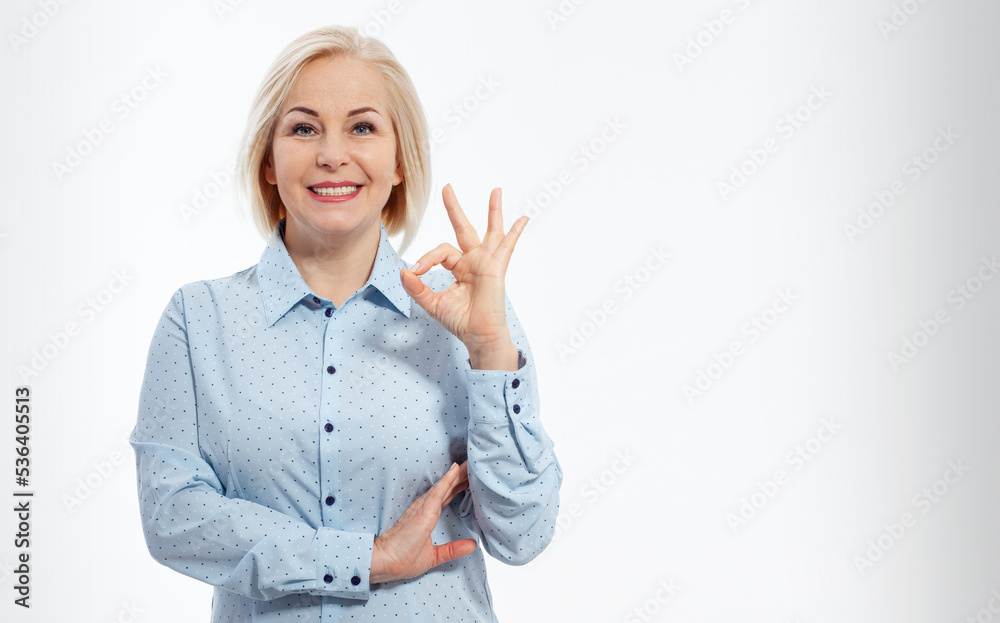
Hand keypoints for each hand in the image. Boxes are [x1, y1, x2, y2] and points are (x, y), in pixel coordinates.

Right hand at [370, 461, 476, 583]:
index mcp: (428, 517)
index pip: (446, 497)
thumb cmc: (402, 559)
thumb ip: (453, 549)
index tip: (470, 478)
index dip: (458, 487)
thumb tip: (472, 545)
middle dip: (462, 477)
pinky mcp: (423, 511)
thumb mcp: (435, 556)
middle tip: (474, 464)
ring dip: (458, 474)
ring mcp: (424, 508)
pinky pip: (437, 492)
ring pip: (445, 486)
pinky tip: (456, 470)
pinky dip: (447, 480)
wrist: (386, 563)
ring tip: (471, 462)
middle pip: (447, 488)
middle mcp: (425, 508)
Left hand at [399, 185, 526, 363]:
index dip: (425, 259)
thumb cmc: (461, 321)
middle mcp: (474, 261)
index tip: (414, 272)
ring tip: (496, 190)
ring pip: (490, 231)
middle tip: (447, 188)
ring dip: (493, 210)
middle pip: (463, 228)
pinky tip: (523, 219)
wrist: (479, 336)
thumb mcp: (433, 303)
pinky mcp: (496, 268)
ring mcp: (487, 263)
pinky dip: (515, 233)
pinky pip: (507, 247)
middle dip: (454, 208)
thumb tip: (403, 272)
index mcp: (459, 268)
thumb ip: (417, 288)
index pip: (440, 252)